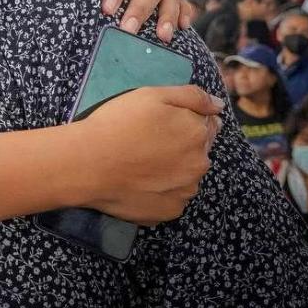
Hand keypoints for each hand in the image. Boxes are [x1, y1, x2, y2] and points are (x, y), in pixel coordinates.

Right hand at [72, 85, 222, 225]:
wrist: (87, 164)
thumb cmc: (117, 124)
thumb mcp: (152, 95)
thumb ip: (192, 96)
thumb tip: (219, 106)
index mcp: (198, 134)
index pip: (208, 125)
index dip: (186, 122)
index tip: (163, 124)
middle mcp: (199, 165)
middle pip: (198, 153)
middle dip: (181, 147)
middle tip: (147, 143)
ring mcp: (185, 192)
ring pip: (185, 177)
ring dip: (173, 171)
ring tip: (141, 166)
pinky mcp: (169, 212)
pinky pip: (171, 199)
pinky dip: (161, 192)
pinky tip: (139, 183)